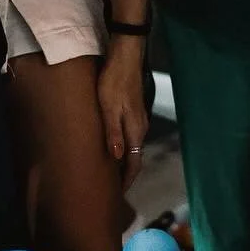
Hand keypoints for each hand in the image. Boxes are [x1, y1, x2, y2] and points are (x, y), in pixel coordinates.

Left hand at [97, 43, 148, 191]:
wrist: (126, 56)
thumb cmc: (114, 81)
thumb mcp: (108, 107)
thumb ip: (113, 132)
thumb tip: (117, 158)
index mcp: (135, 130)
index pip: (133, 163)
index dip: (126, 180)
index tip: (117, 194)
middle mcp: (140, 127)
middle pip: (134, 157)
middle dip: (125, 174)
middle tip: (111, 187)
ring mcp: (138, 118)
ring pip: (132, 146)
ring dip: (123, 160)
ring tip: (109, 170)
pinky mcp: (133, 109)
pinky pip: (130, 135)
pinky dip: (122, 146)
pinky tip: (111, 144)